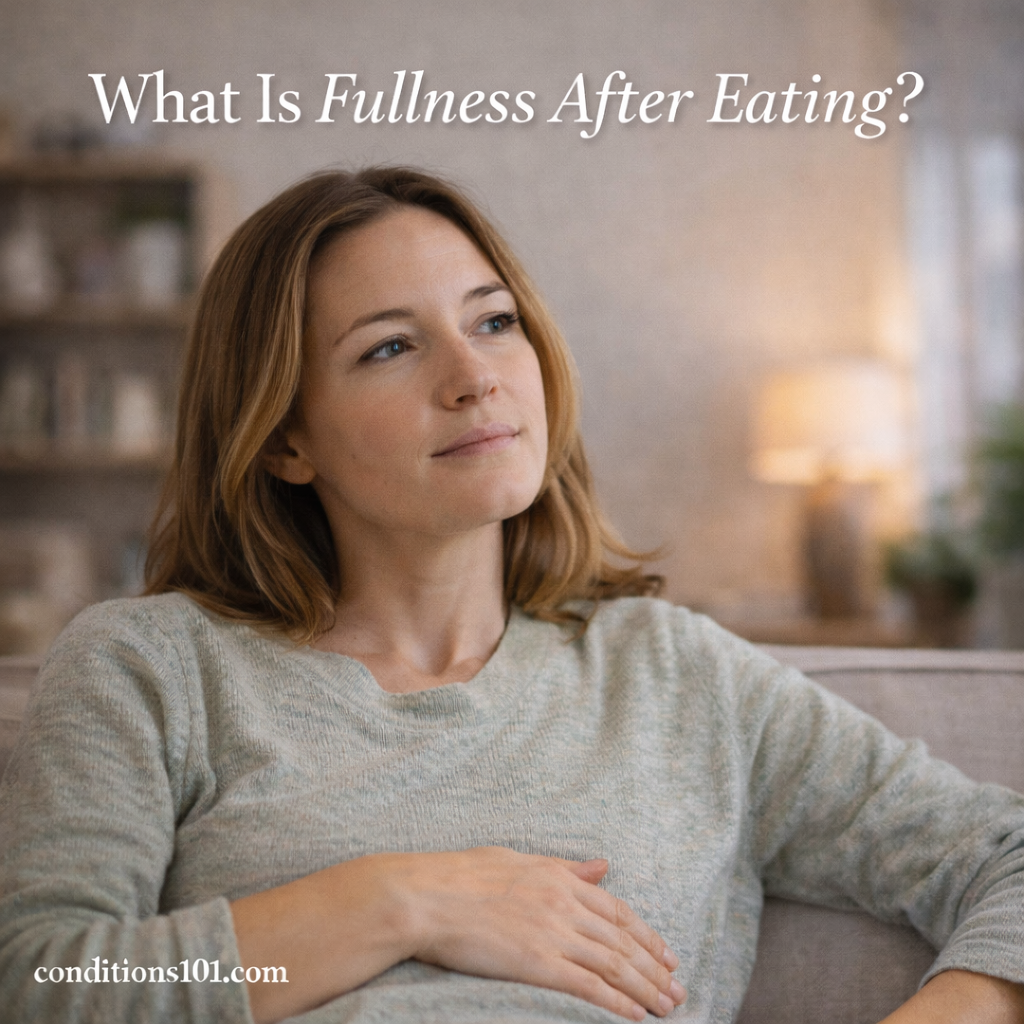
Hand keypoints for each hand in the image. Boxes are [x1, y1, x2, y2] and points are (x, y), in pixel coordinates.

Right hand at [394, 846, 686, 1020]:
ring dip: (645, 988)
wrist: (427, 896)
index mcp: (559, 877)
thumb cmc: (462, 876)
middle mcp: (564, 903)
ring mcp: (552, 932)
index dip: (645, 935)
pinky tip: (634, 1016)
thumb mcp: (519, 860)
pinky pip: (587, 985)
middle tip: (678, 989)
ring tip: (667, 1008)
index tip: (666, 954)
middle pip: (622, 940)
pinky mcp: (537, 961)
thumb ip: (564, 867)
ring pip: (613, 964)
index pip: (616, 910)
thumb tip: (602, 864)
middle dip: (655, 968)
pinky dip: (616, 1002)